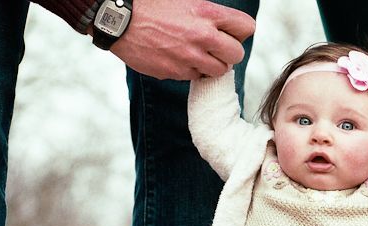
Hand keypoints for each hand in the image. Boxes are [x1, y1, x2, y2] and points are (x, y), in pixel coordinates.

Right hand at [109, 0, 255, 79]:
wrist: (120, 20)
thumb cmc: (152, 6)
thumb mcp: (185, 0)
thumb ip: (209, 14)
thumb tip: (227, 26)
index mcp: (207, 12)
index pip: (246, 27)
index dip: (240, 32)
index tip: (230, 33)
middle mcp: (202, 35)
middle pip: (237, 54)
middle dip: (229, 53)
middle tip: (216, 49)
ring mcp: (189, 56)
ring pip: (219, 71)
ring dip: (212, 65)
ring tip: (197, 54)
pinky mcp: (176, 72)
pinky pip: (196, 77)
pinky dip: (192, 71)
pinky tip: (179, 58)